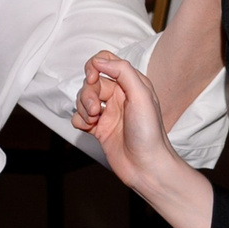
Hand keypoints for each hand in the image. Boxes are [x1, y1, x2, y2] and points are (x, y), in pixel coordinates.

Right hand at [74, 50, 217, 227]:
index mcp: (131, 84)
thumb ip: (122, 72)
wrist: (146, 167)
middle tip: (95, 109)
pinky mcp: (98, 129)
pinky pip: (79, 117)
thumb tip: (99, 60)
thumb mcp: (142, 95)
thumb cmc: (149, 132)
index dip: (94, 65)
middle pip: (91, 81)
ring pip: (83, 99)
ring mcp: (107, 113)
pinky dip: (79, 120)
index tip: (92, 77)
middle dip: (88, 93)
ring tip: (94, 120)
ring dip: (83, 107)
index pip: (106, 61)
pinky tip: (89, 128)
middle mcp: (119, 96)